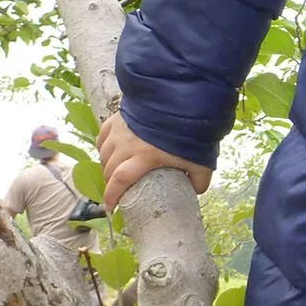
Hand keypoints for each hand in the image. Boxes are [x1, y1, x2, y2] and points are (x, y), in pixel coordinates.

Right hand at [97, 111, 212, 210]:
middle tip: (117, 190)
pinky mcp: (118, 117)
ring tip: (115, 172)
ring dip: (107, 165)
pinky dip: (104, 146)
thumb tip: (196, 191)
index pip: (119, 181)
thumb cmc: (191, 130)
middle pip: (109, 169)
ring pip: (104, 153)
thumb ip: (199, 179)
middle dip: (110, 183)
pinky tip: (110, 150)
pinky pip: (103, 136)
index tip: (109, 207)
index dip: (111, 196)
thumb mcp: (201, 161)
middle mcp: (126, 144)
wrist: (183, 98)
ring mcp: (120, 129)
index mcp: (143, 157)